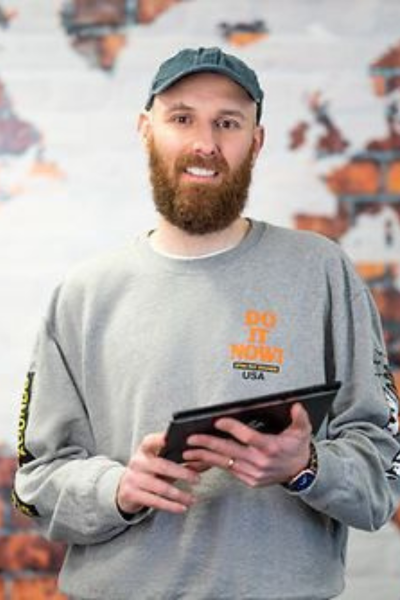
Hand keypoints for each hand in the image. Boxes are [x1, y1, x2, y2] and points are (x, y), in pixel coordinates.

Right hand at [116, 432, 199, 514]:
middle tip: (197, 479)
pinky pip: (155, 501)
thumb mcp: (159, 462)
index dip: (160, 439)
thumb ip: (177, 459)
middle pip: (162, 466)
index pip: (151, 441)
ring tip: (192, 499)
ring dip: (179, 494)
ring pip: (160, 487)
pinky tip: (182, 507)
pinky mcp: (131, 494)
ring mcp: (133, 478)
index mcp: (144, 450)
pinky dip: (171, 506)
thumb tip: (203, 460)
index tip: (170, 439)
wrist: (125, 488)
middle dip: (181, 473)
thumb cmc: (149, 471)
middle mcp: (137, 462)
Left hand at [182, 403, 311, 487]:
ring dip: (205, 457)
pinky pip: (228, 471)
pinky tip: (201, 460)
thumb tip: (296, 406)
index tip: (218, 421)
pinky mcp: (249, 480)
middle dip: (208, 444)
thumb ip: (299, 417)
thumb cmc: (297, 448)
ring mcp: (253, 473)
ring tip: (188, 452)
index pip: (247, 436)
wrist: (301, 472)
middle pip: (229, 451)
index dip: (232, 428)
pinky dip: (213, 464)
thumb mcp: (302, 430)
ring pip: (225, 463)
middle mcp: (260, 461)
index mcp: (270, 447)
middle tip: (192, 438)